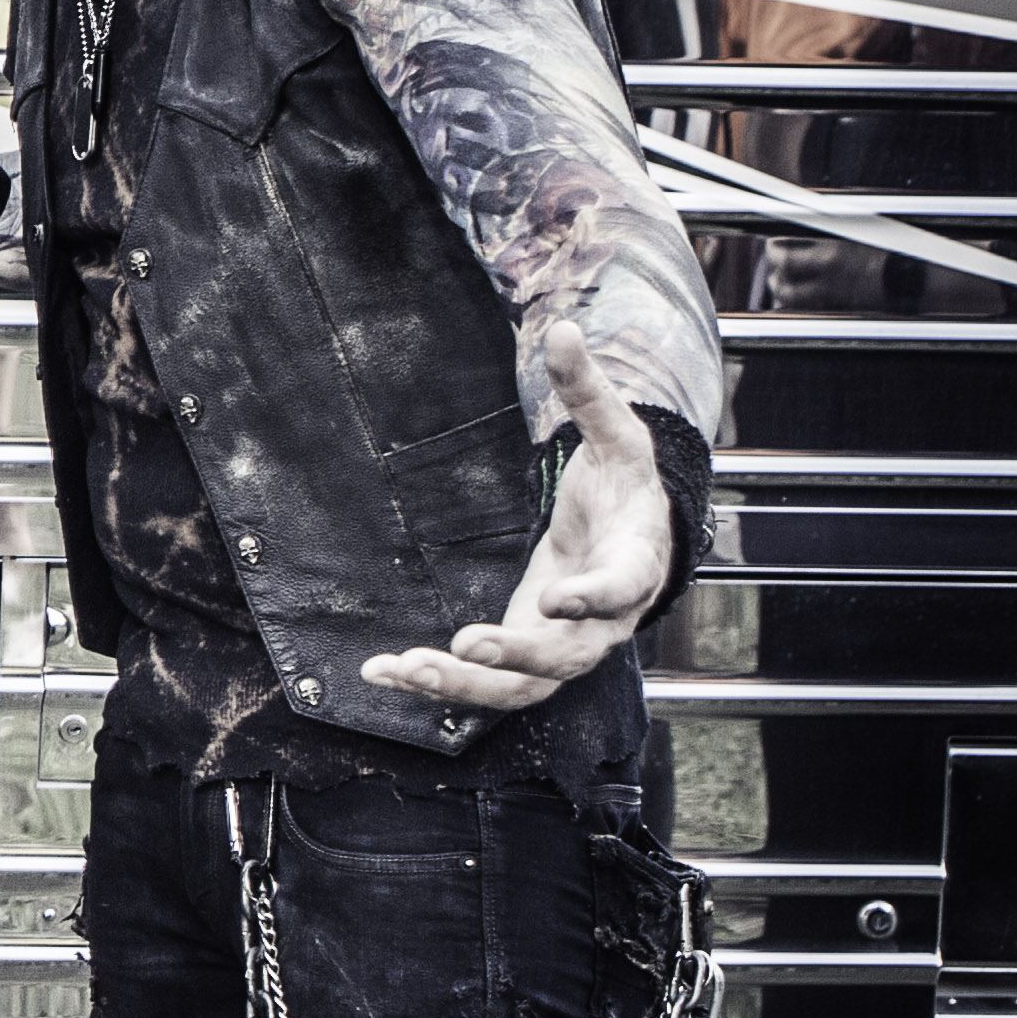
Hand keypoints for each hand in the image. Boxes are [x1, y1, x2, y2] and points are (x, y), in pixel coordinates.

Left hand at [360, 323, 671, 713]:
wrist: (634, 537)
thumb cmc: (627, 486)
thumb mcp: (617, 435)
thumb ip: (590, 391)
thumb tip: (561, 328)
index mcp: (634, 563)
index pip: (622, 588)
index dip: (595, 598)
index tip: (559, 596)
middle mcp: (602, 621)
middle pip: (565, 657)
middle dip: (515, 656)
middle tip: (466, 644)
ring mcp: (563, 646)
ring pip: (521, 688)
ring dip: (462, 687)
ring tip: (404, 668)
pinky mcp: (525, 659)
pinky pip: (485, 687)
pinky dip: (435, 687)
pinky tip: (381, 672)